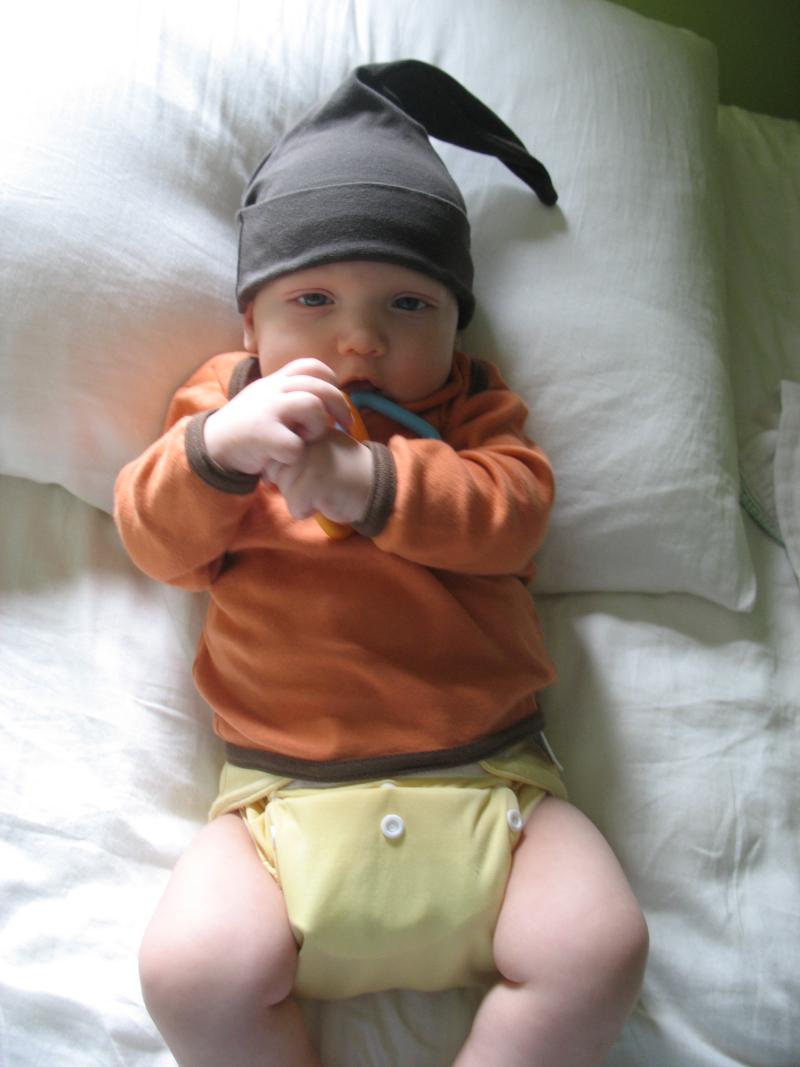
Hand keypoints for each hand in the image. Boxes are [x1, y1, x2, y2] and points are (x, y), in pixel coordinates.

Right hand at [203, 359, 351, 474]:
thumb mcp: (265, 398)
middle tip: (346, 425)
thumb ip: (290, 391)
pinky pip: (296, 444)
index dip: (330, 380)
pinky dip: (297, 454)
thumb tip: (326, 389)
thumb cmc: (248, 425)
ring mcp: (267, 411)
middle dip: (339, 406)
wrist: (214, 445)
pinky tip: (286, 456)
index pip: (311, 366)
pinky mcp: (263, 435)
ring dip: (318, 427)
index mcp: (275, 381)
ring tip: (306, 438)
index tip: (334, 398)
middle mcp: (272, 390)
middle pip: (320, 387)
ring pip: (313, 408)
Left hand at [266, 431, 373, 524]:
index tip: (313, 471)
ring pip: (283, 488)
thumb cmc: (348, 473)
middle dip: (291, 484)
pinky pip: (294, 505)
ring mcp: (311, 459)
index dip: (289, 469)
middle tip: (320, 482)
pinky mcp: (314, 482)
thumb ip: (298, 451)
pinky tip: (325, 501)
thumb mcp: (323, 450)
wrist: (378, 487)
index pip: (277, 452)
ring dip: (299, 497)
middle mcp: (308, 440)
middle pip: (275, 471)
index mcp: (310, 429)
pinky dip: (306, 511)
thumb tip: (265, 468)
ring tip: (323, 490)